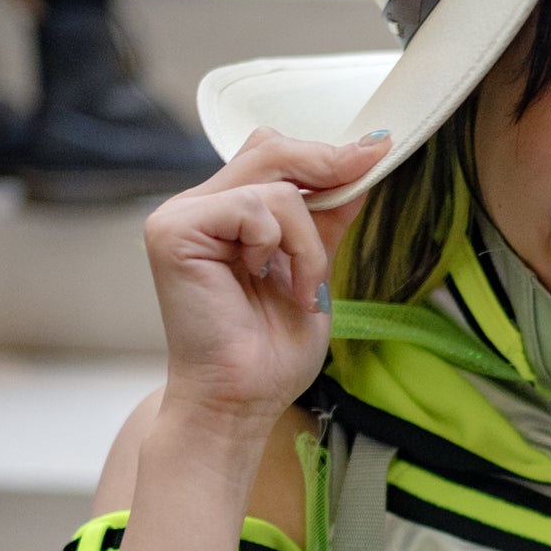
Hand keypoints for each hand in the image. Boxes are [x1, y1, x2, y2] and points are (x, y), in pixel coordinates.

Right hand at [142, 129, 388, 428]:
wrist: (241, 402)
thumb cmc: (268, 351)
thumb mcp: (313, 268)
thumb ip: (325, 217)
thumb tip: (360, 164)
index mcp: (224, 214)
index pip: (272, 156)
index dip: (323, 153)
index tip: (376, 151)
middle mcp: (196, 208)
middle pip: (269, 149)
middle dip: (327, 166)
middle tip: (367, 168)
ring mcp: (180, 216)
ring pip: (274, 185)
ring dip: (307, 241)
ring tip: (302, 288)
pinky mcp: (174, 230)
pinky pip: (254, 207)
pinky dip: (281, 246)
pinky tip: (270, 283)